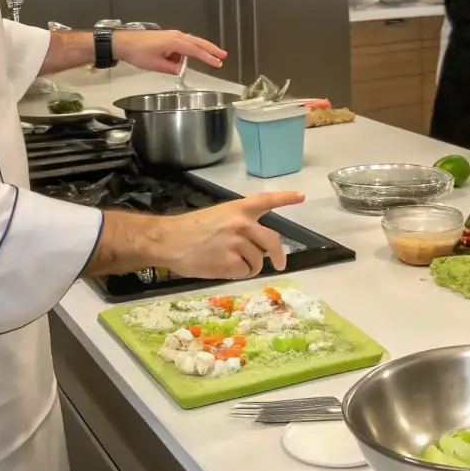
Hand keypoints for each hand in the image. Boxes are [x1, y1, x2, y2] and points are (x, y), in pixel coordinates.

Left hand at [115, 29, 225, 74]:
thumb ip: (172, 68)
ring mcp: (172, 35)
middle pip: (198, 42)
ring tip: (209, 58)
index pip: (196, 51)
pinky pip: (182, 44)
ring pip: (191, 42)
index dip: (208, 58)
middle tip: (223, 55)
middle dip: (211, 49)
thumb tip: (181, 69)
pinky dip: (187, 51)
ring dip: (199, 51)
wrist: (124, 43)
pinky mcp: (168, 37)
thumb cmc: (138, 53)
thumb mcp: (156, 65)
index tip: (218, 63)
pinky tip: (182, 60)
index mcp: (175, 42)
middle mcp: (176, 36)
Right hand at [156, 191, 304, 278]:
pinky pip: (245, 272)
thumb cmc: (189, 229)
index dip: (286, 198)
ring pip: (257, 261)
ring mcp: (238, 243)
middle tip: (278, 264)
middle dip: (278, 256)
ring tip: (229, 263)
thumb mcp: (217, 217)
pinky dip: (238, 274)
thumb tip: (255, 246)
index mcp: (239, 209)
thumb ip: (239, 226)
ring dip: (249, 266)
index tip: (301, 196)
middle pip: (273, 241)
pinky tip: (223, 268)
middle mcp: (243, 224)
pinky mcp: (231, 261)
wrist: (168, 241)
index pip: (267, 200)